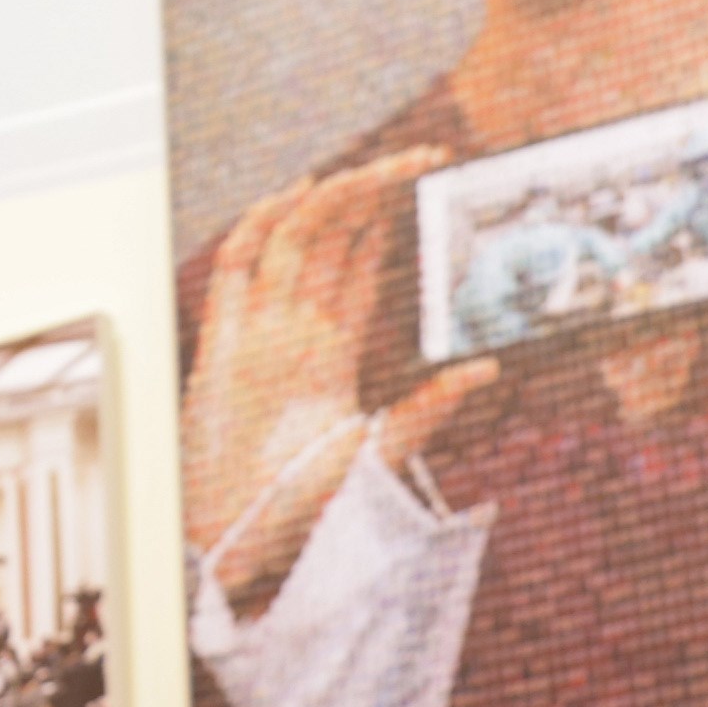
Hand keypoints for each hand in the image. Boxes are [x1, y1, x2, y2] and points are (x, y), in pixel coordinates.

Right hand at [178, 156, 496, 609]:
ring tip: (378, 170)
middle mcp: (293, 334)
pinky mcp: (222, 340)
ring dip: (332, 200)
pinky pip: (237, 265)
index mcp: (331, 354)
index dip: (390, 224)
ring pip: (292, 241)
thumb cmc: (302, 512)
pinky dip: (261, 225)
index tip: (429, 188)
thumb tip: (485, 371)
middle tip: (417, 160)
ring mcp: (256, 332)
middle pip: (331, 241)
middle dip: (371, 195)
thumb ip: (427, 411)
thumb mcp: (381, 455)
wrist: (240, 546)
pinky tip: (300, 195)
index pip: (361, 268)